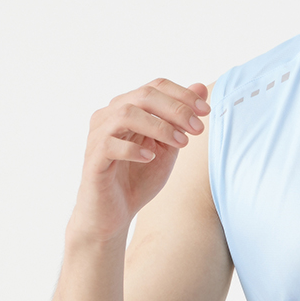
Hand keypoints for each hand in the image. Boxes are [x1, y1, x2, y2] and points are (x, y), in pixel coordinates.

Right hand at [70, 78, 209, 243]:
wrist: (114, 213)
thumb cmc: (139, 177)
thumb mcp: (168, 146)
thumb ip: (181, 119)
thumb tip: (202, 88)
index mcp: (128, 108)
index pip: (156, 87)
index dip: (183, 95)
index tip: (206, 111)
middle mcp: (109, 116)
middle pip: (144, 96)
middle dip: (176, 109)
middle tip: (198, 128)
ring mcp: (98, 136)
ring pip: (126, 114)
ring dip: (159, 126)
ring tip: (181, 143)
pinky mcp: (93, 159)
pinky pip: (110, 144)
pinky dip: (133, 148)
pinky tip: (150, 157)